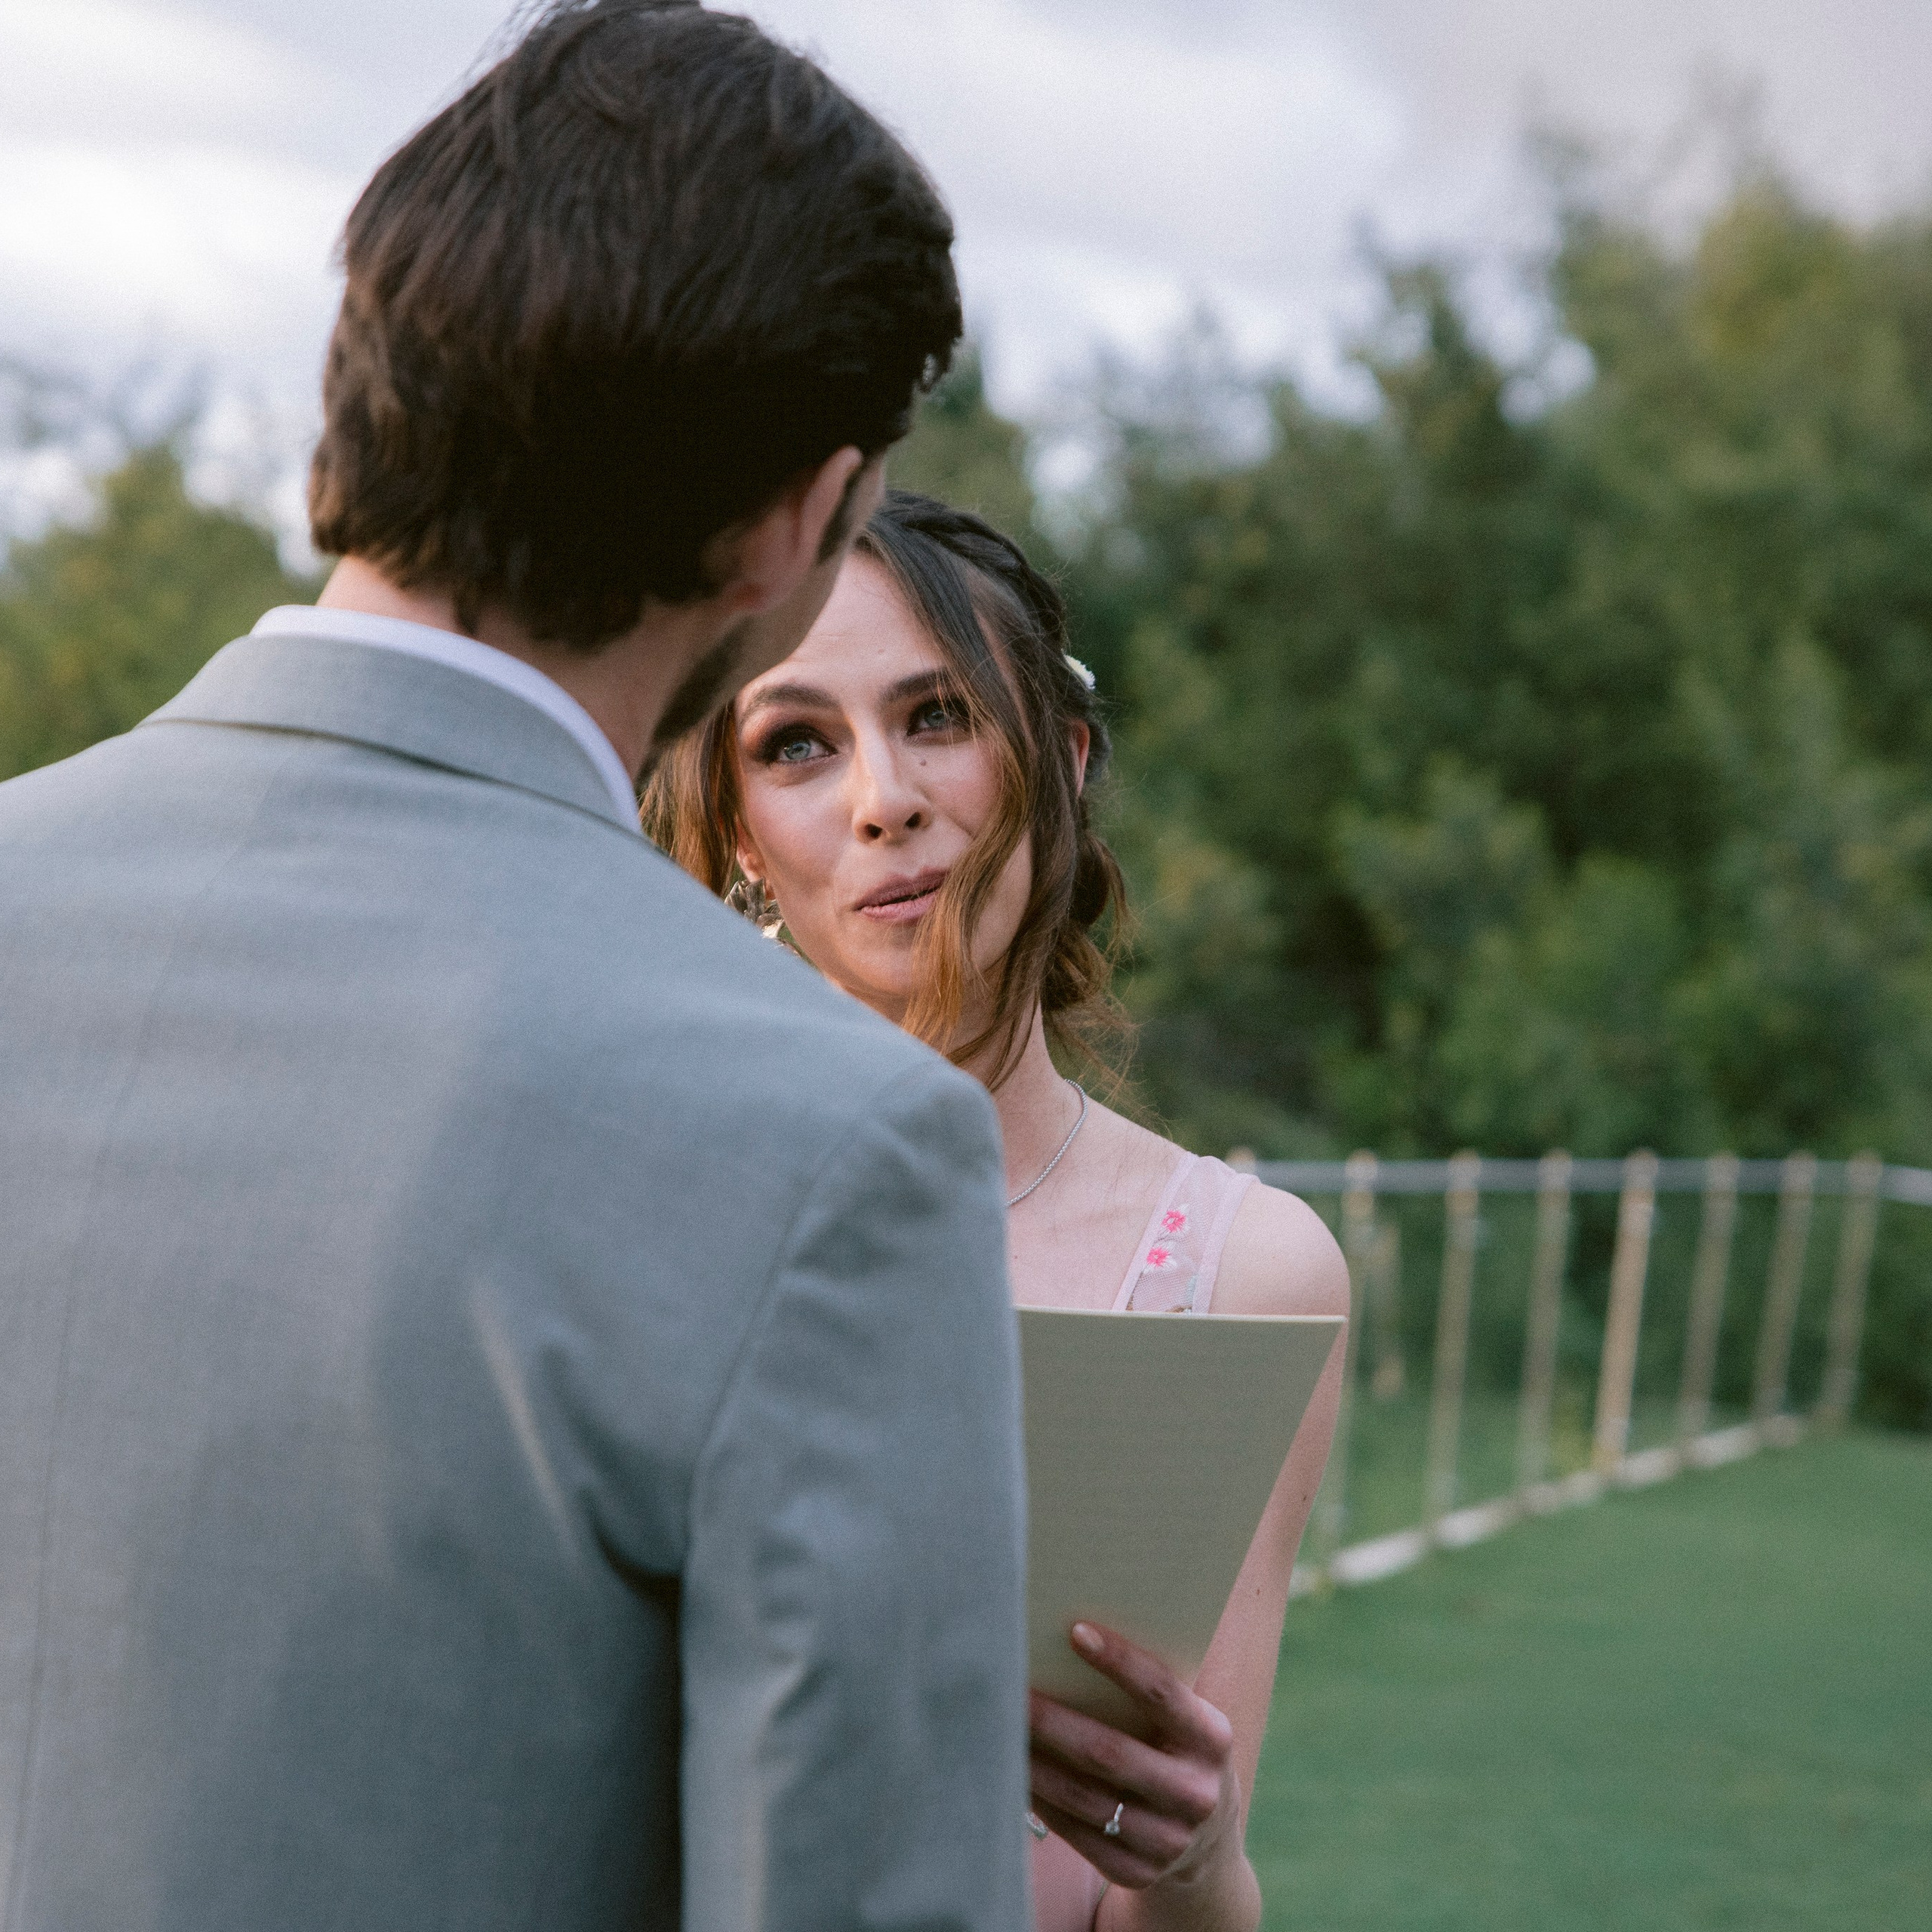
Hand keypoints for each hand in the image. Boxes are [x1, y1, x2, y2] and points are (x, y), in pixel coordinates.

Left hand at [1027, 1622, 1243, 1893]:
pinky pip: (1075, 1832)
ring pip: (1083, 1796)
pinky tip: (1014, 1772)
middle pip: (1108, 1751)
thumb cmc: (1177, 1750)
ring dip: (1034, 1762)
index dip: (1120, 1662)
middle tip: (1009, 1687)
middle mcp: (1196, 1793)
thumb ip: (1147, 1691)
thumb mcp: (1185, 1722)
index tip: (1075, 1631)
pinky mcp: (1136, 1873)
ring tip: (998, 1729)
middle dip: (1052, 1719)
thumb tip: (1070, 1639)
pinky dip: (1040, 1800)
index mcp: (1212, 1740)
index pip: (1162, 1694)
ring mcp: (1168, 1840)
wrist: (1206, 1841)